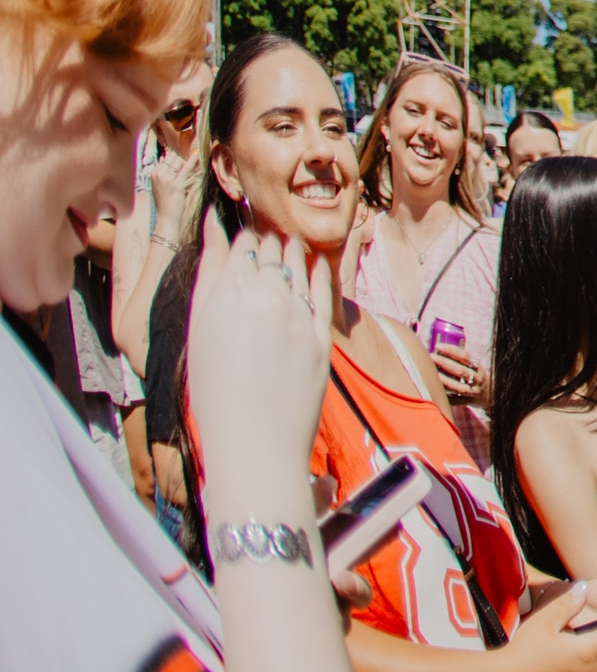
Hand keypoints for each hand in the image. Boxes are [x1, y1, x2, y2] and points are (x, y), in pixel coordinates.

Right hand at [184, 214, 336, 487]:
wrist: (254, 444)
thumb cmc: (212, 393)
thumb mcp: (198, 328)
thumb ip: (208, 274)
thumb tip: (213, 226)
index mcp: (225, 292)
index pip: (241, 245)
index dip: (243, 236)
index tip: (244, 229)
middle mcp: (265, 295)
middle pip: (271, 250)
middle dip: (268, 238)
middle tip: (266, 227)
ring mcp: (298, 313)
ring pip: (299, 263)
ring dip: (292, 249)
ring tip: (287, 241)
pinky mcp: (323, 332)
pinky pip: (323, 289)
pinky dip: (318, 271)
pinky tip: (315, 263)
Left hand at [428, 342, 484, 405]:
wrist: (492, 394)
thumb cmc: (477, 377)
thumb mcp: (474, 367)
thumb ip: (461, 360)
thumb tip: (439, 350)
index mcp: (478, 367)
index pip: (465, 356)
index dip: (451, 350)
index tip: (438, 346)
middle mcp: (478, 378)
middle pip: (461, 371)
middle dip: (445, 363)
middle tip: (431, 357)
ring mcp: (474, 391)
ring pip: (459, 387)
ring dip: (445, 381)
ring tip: (432, 375)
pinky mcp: (470, 402)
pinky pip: (456, 401)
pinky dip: (447, 397)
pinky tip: (436, 392)